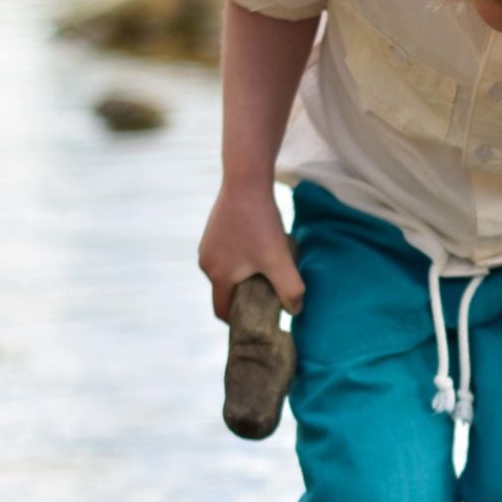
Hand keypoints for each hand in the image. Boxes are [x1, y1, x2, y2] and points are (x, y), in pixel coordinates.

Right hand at [198, 186, 303, 322]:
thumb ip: (290, 290)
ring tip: (266, 266)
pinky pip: (226, 255)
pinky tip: (258, 247)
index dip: (239, 320)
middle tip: (269, 291)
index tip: (259, 318)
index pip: (222, 311)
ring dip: (243, 275)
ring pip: (226, 272)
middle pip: (225, 291)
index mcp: (218, 276)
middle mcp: (206, 263)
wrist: (246, 181)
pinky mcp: (212, 231)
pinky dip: (240, 258)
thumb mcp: (279, 260)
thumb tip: (295, 311)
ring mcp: (206, 246)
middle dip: (245, 296)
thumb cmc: (261, 223)